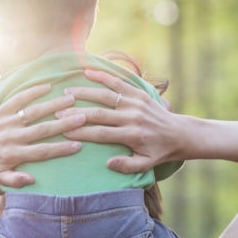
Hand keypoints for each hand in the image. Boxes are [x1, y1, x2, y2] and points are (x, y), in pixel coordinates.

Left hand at [0, 84, 84, 187]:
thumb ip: (15, 180)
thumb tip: (32, 180)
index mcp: (13, 155)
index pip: (42, 152)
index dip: (61, 149)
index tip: (78, 145)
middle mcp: (12, 138)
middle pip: (42, 130)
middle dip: (63, 124)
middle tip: (82, 116)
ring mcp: (6, 123)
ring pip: (33, 112)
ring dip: (52, 105)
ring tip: (70, 99)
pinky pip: (17, 99)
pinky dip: (31, 92)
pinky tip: (47, 86)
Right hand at [59, 69, 183, 174]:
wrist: (180, 133)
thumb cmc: (159, 151)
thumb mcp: (146, 164)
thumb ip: (127, 166)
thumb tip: (108, 163)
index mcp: (132, 136)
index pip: (101, 134)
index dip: (81, 133)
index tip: (64, 131)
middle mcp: (132, 118)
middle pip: (98, 114)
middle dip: (76, 113)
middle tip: (57, 111)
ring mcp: (135, 103)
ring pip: (105, 96)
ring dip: (84, 93)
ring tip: (66, 92)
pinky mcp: (139, 93)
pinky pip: (119, 82)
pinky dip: (103, 76)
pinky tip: (87, 71)